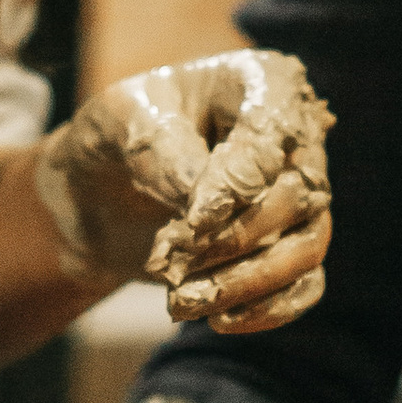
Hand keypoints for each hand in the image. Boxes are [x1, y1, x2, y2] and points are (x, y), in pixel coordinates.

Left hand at [32, 50, 331, 332]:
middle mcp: (293, 139)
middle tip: (172, 260)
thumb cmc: (112, 137)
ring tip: (181, 302)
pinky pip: (304, 286)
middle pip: (299, 196)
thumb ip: (165, 153)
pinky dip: (266, 310)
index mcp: (262, 83)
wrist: (94, 190)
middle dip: (235, 239)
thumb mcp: (121, 122)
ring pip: (307, 247)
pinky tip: (218, 320)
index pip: (275, 133)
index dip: (238, 183)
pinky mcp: (284, 249)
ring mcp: (295, 197)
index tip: (189, 222)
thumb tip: (208, 208)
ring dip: (246, 283)